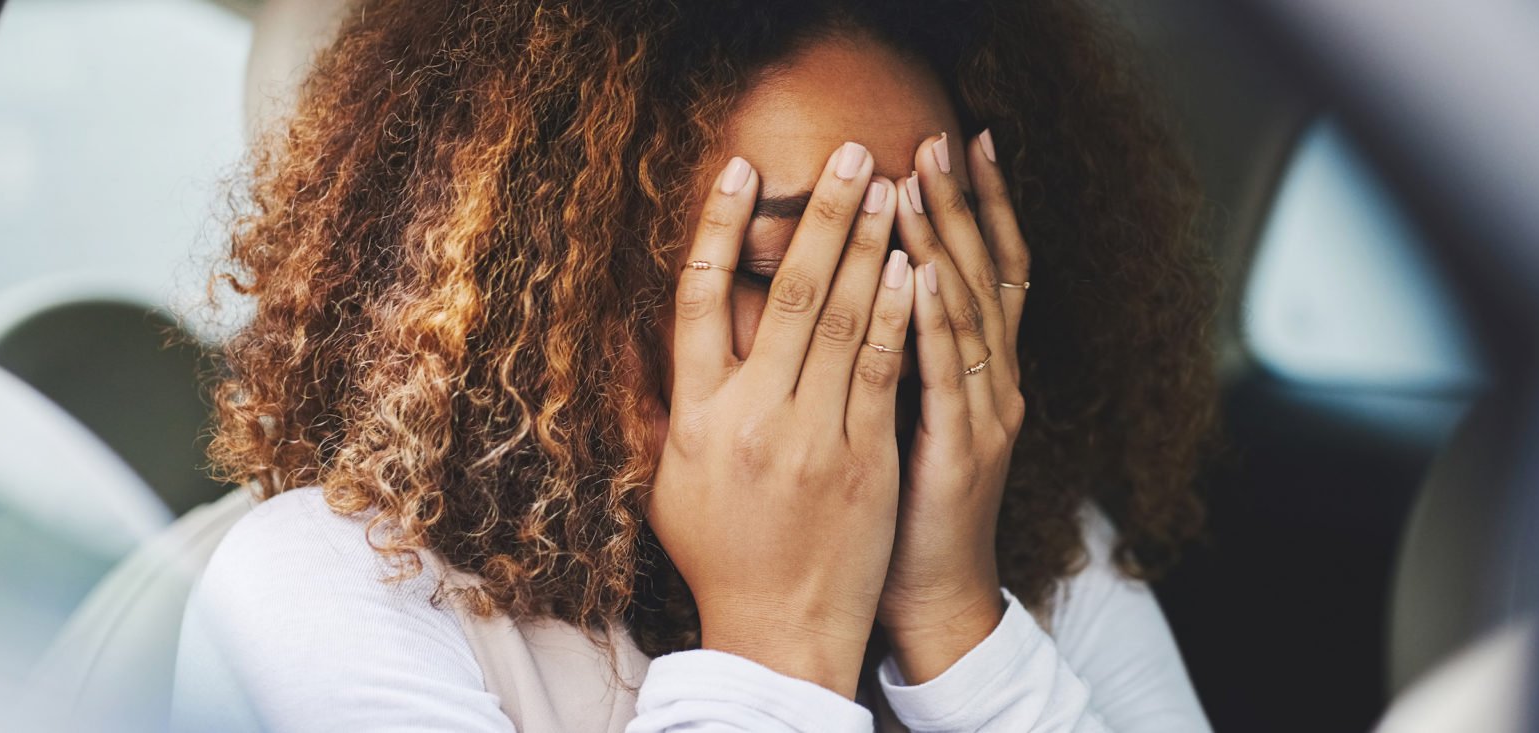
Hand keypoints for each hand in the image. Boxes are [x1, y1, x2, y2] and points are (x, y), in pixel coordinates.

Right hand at [649, 143, 914, 697]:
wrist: (779, 630)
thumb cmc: (720, 552)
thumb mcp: (666, 479)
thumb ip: (650, 403)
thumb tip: (625, 334)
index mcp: (695, 416)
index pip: (696, 300)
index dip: (714, 227)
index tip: (736, 169)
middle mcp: (751, 417)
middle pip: (785, 293)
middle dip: (820, 214)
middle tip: (848, 153)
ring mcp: (812, 436)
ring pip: (843, 320)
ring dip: (869, 246)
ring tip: (889, 188)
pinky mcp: (866, 458)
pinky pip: (884, 370)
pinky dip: (897, 313)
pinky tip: (913, 266)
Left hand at [878, 130, 1030, 682]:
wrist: (932, 597)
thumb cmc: (901, 507)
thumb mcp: (898, 414)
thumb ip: (888, 353)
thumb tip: (848, 288)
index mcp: (983, 371)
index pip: (991, 267)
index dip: (981, 203)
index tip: (959, 142)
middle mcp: (997, 382)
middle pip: (988, 272)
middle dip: (961, 202)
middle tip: (936, 139)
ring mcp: (987, 414)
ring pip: (970, 311)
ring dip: (943, 243)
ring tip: (914, 185)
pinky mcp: (964, 451)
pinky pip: (949, 374)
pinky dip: (937, 320)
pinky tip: (921, 273)